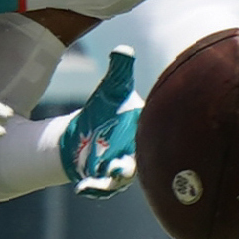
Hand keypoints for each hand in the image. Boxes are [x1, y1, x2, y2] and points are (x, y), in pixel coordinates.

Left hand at [58, 46, 141, 197]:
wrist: (83, 132)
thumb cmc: (105, 111)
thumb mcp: (112, 89)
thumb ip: (120, 71)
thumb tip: (122, 49)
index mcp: (143, 132)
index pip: (155, 133)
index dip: (158, 134)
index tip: (155, 131)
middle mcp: (136, 153)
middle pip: (141, 161)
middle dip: (134, 163)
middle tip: (126, 164)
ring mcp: (118, 168)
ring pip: (120, 178)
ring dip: (113, 179)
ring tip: (105, 177)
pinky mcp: (100, 178)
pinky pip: (99, 187)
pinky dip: (93, 189)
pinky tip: (81, 189)